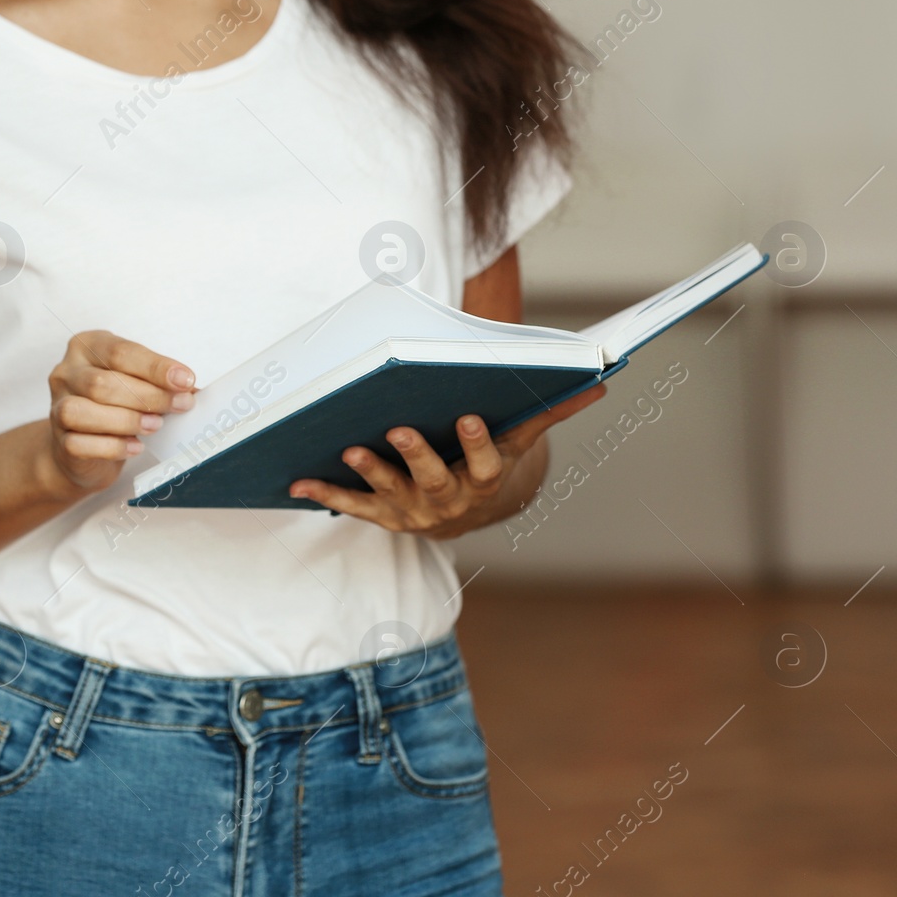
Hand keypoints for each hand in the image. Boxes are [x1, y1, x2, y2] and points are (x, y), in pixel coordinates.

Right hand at [44, 330, 195, 494]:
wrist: (83, 447)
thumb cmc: (114, 405)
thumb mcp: (136, 382)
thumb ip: (157, 381)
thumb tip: (190, 389)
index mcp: (87, 346)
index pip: (120, 352)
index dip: (156, 367)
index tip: (185, 380)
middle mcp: (66, 372)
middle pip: (103, 383)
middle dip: (148, 396)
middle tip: (180, 405)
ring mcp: (57, 406)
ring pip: (84, 411)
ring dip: (128, 420)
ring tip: (155, 425)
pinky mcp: (59, 440)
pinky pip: (81, 444)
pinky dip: (113, 447)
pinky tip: (135, 446)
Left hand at [288, 385, 606, 538]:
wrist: (470, 514)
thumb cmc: (492, 462)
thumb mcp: (521, 441)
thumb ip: (552, 411)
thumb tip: (599, 380)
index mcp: (484, 480)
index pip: (485, 463)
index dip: (476, 443)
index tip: (467, 415)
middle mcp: (448, 501)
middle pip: (433, 478)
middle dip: (416, 454)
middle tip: (397, 428)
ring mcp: (412, 512)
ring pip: (390, 492)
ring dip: (370, 472)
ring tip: (348, 448)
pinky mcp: (383, 516)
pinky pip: (353, 506)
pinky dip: (326, 494)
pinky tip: (297, 482)